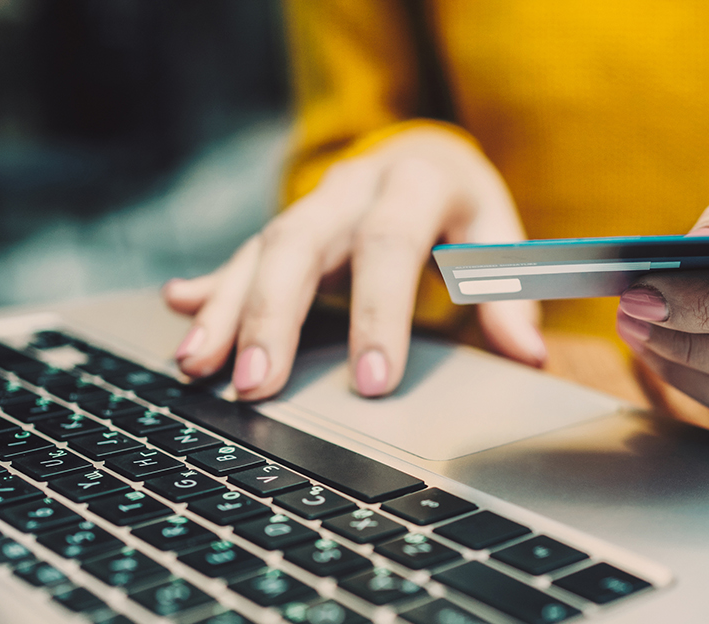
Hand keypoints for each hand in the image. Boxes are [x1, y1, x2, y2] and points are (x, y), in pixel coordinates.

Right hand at [163, 125, 545, 399]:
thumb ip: (509, 294)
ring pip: (260, 250)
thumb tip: (528, 353)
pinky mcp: (287, 227)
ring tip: (197, 366)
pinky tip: (180, 312)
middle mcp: (353, 186)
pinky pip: (241, 255)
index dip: (378, 313)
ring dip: (225, 310)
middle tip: (257, 384)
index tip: (372, 381)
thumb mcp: (499, 238)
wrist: (427, 153)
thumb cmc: (466, 207)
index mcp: (414, 183)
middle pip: (301, 243)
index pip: (389, 246)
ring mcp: (312, 204)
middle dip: (273, 316)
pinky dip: (211, 288)